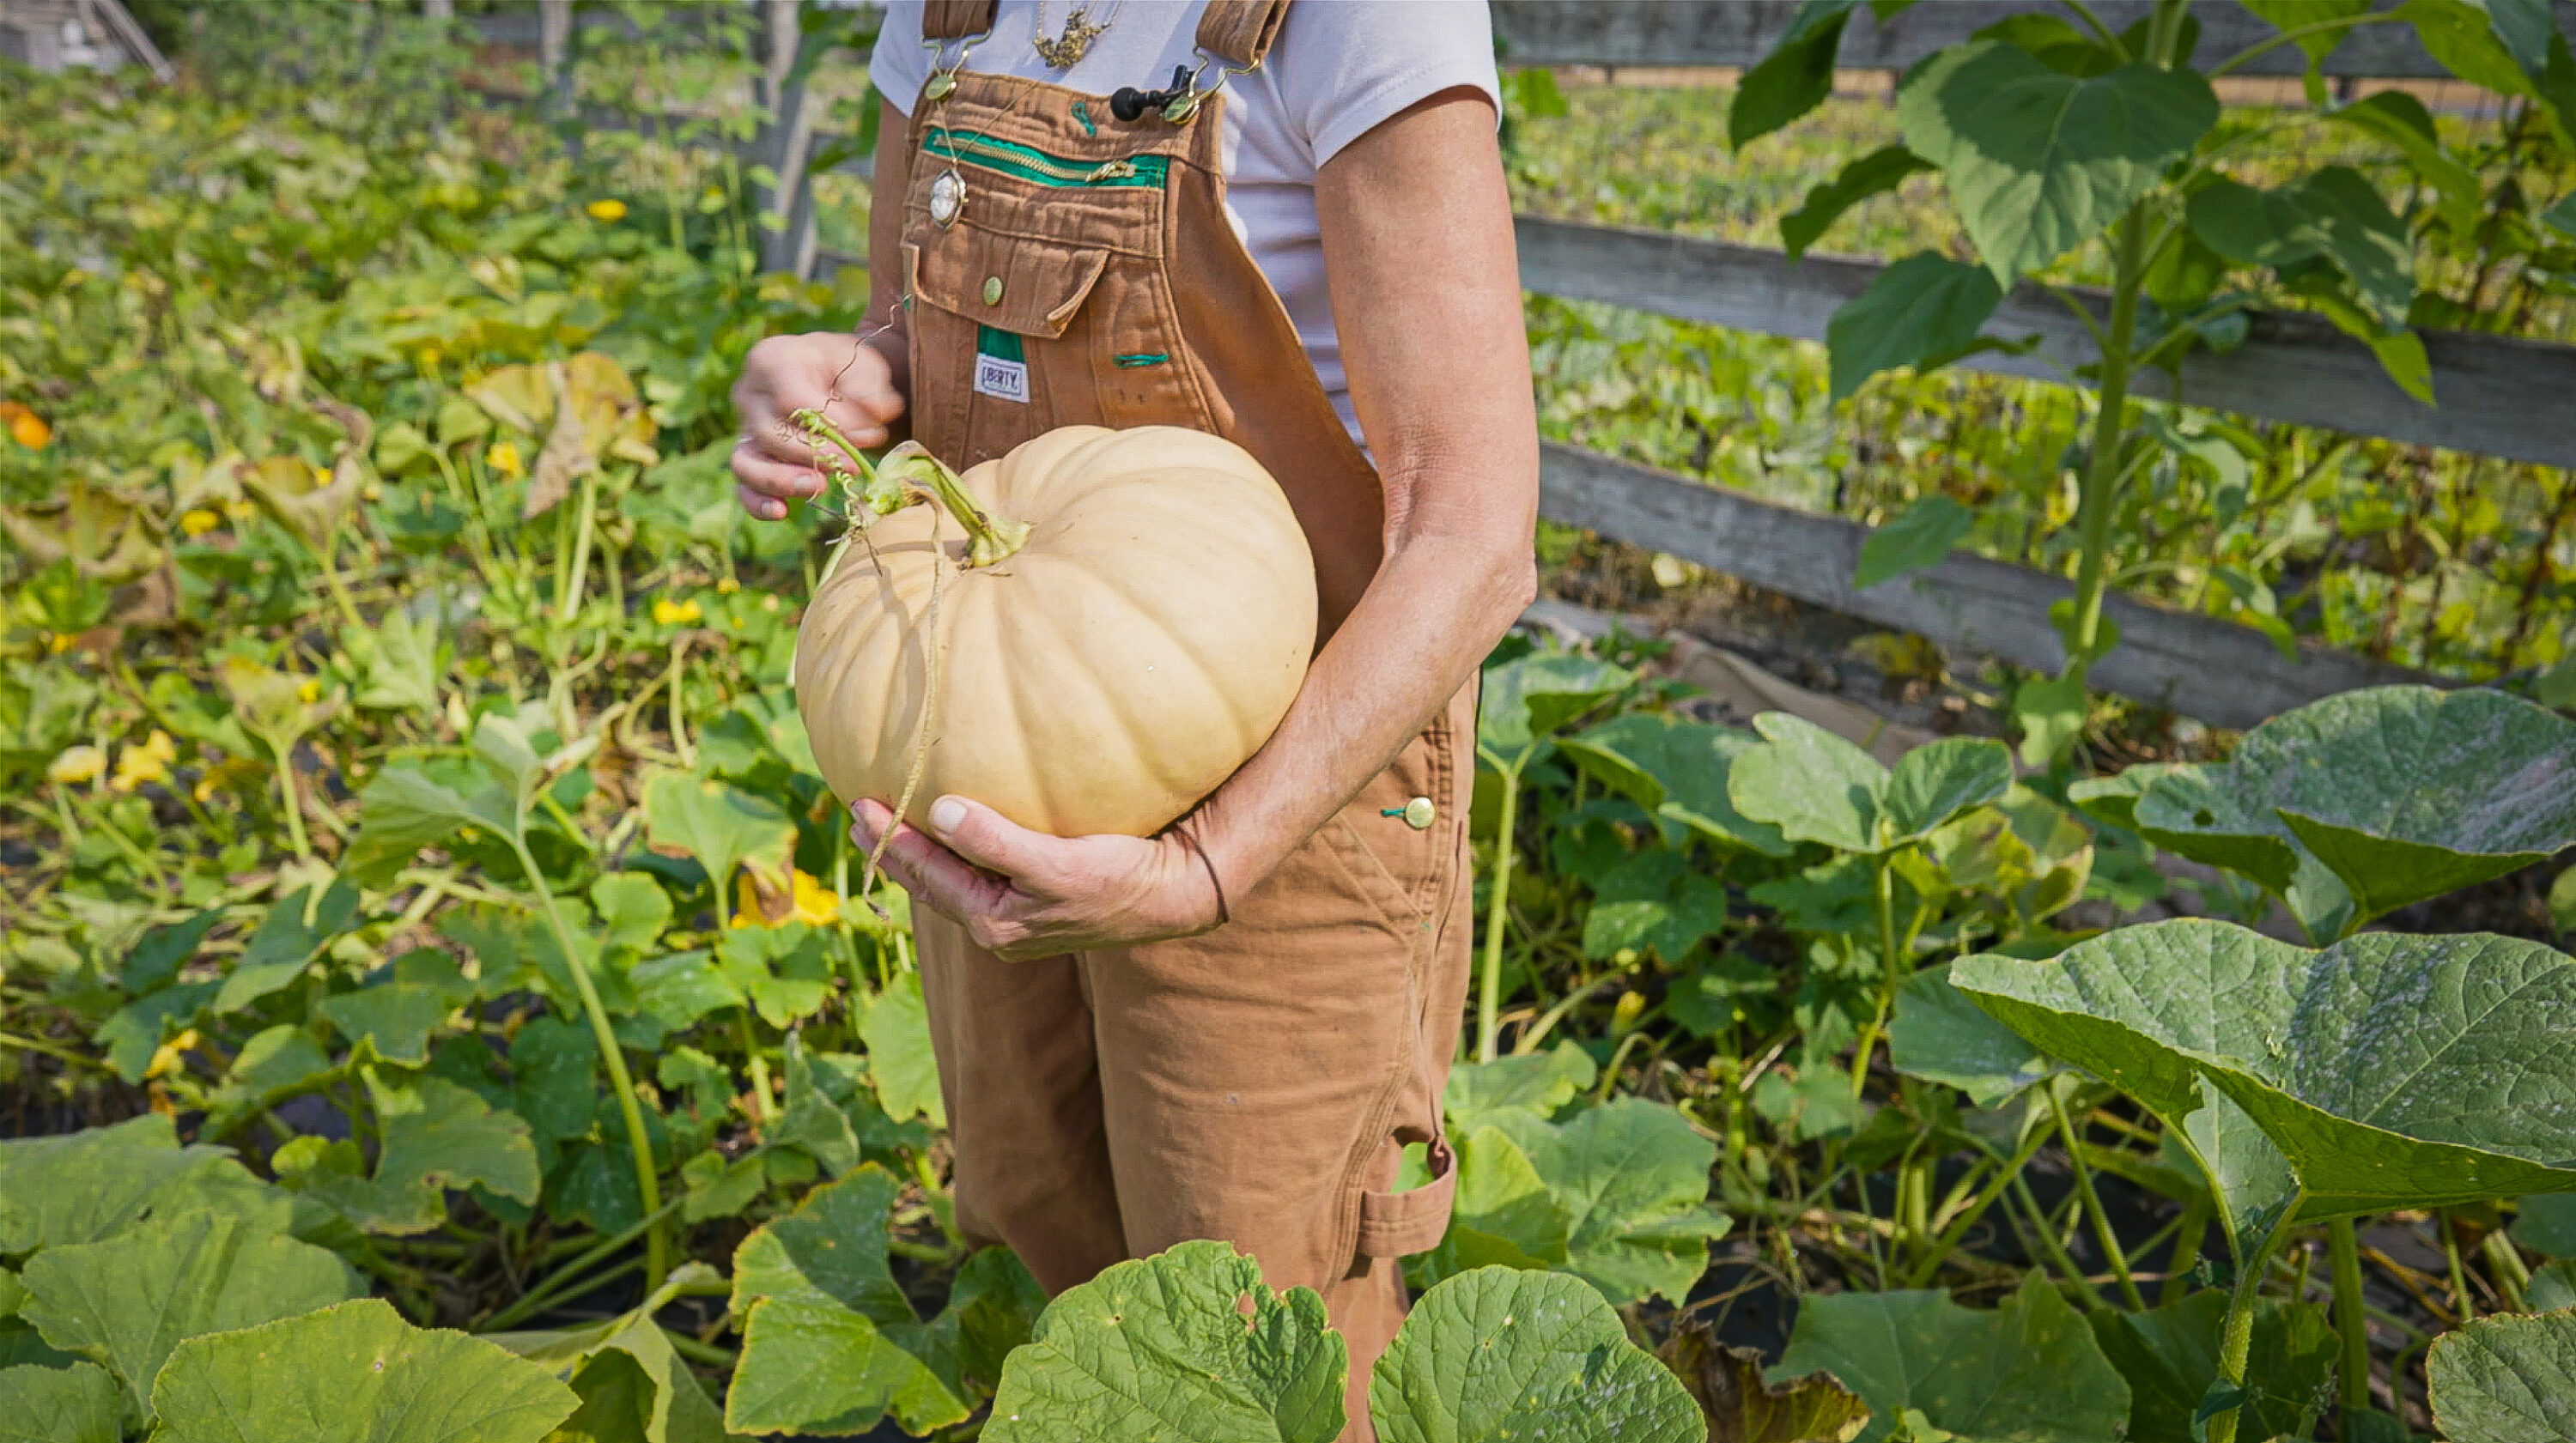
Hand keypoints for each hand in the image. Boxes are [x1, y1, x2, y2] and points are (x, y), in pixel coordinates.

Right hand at [730, 331, 904, 519]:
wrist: (833, 376)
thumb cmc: (846, 369)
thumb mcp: (864, 366)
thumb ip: (870, 391)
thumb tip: (870, 425)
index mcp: (771, 360)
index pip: (793, 400)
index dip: (831, 425)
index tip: (869, 437)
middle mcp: (748, 394)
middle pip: (770, 434)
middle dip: (814, 455)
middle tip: (852, 466)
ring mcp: (744, 429)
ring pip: (747, 463)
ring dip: (783, 481)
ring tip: (819, 487)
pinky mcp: (748, 458)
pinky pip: (743, 486)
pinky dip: (758, 503)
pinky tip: (782, 512)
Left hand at [849, 795, 1223, 959]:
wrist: (1173, 896)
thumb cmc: (1120, 879)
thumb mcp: (1056, 865)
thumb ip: (997, 842)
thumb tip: (941, 813)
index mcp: (993, 924)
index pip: (928, 876)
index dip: (891, 839)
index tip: (858, 802)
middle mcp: (997, 926)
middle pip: (930, 882)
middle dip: (893, 848)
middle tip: (855, 811)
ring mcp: (1015, 915)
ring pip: (952, 879)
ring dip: (921, 850)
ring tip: (890, 821)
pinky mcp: (1035, 898)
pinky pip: (979, 872)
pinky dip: (955, 849)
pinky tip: (953, 829)